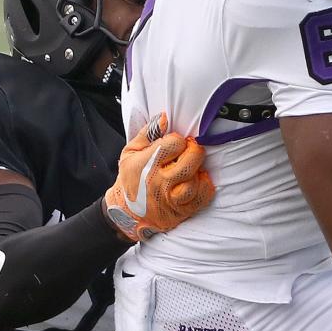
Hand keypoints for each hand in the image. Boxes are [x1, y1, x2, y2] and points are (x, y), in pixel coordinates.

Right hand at [105, 113, 214, 241]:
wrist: (126, 213)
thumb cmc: (131, 178)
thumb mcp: (130, 152)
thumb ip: (148, 133)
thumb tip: (165, 117)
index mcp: (145, 164)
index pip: (174, 144)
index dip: (178, 140)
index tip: (175, 144)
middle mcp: (158, 182)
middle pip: (189, 161)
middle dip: (194, 151)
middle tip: (190, 151)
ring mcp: (170, 199)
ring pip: (195, 182)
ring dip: (198, 171)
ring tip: (192, 168)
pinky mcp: (181, 211)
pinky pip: (201, 197)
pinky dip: (205, 187)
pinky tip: (198, 180)